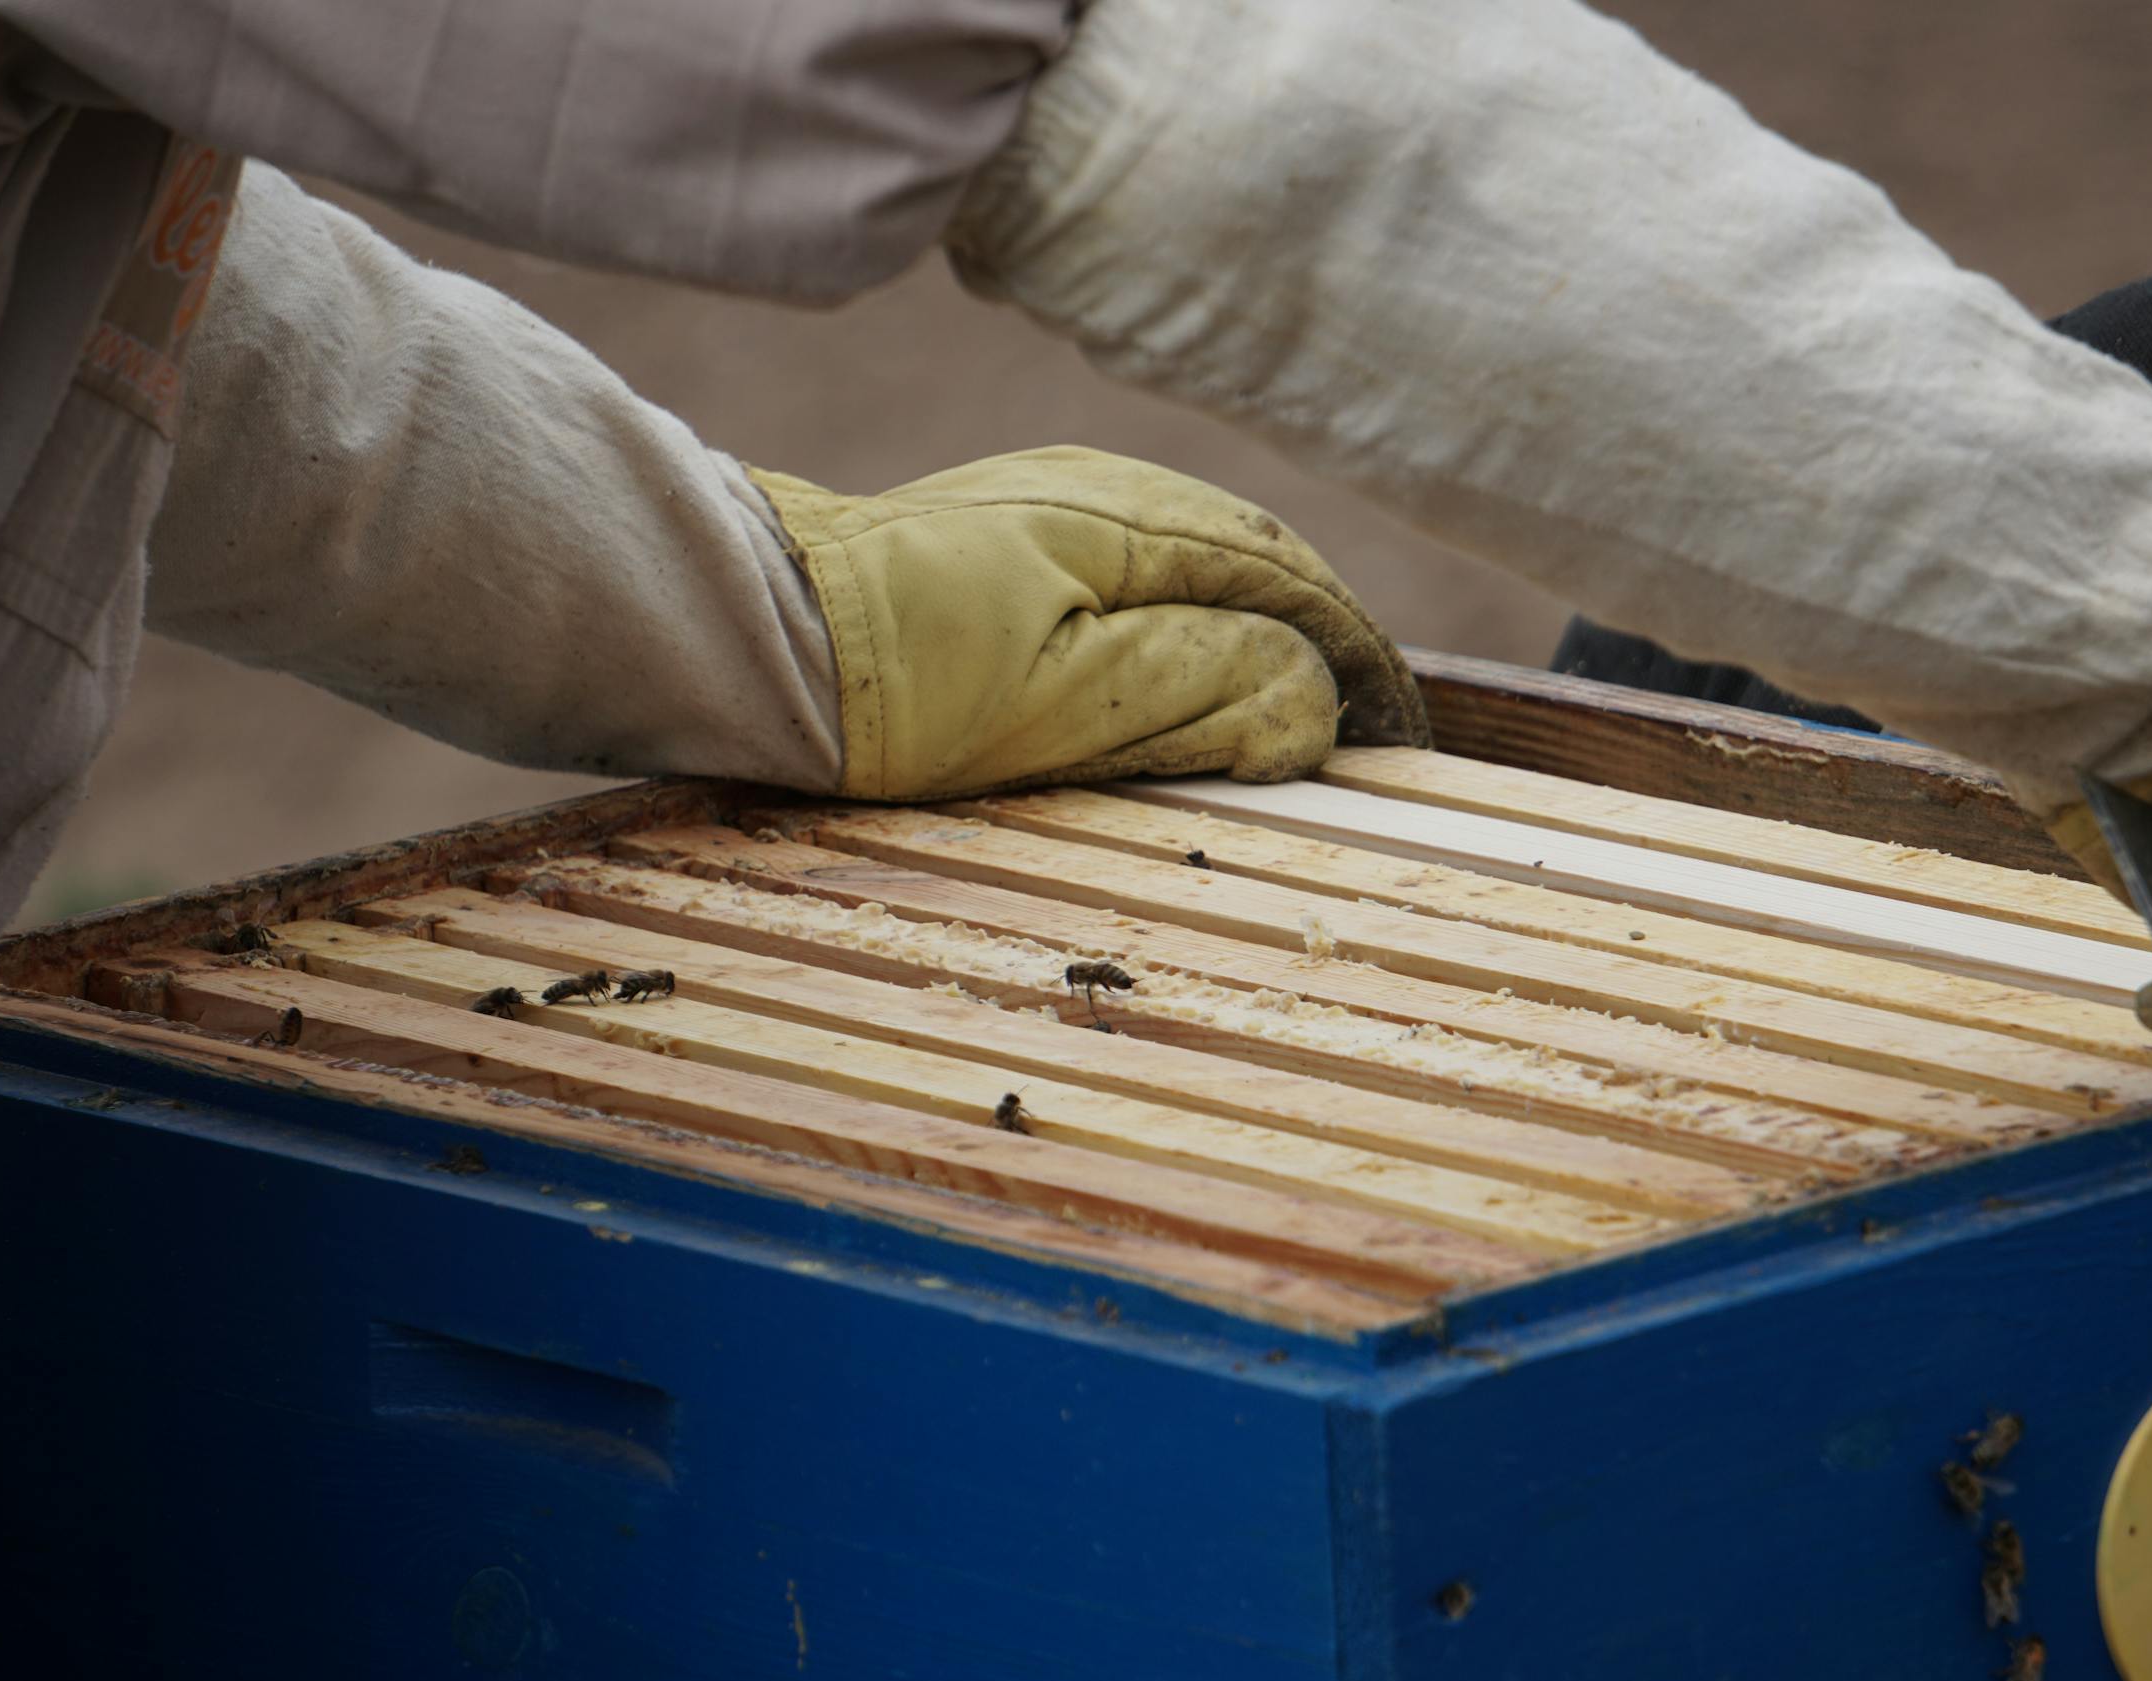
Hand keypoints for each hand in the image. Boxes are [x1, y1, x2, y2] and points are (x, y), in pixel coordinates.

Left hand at [749, 447, 1424, 799]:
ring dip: (1263, 616)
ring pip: (1199, 551)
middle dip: (1322, 629)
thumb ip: (1209, 686)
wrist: (755, 641)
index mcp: (1132, 521)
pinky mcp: (1008, 527)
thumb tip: (1315, 699)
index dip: (1353, 654)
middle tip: (1371, 716)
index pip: (1288, 580)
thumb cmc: (905, 686)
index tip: (1397, 723)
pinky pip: (1139, 557)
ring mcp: (1051, 499)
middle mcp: (1102, 487)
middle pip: (1255, 553)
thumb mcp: (1074, 703)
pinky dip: (1194, 607)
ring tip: (1301, 692)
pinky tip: (1191, 653)